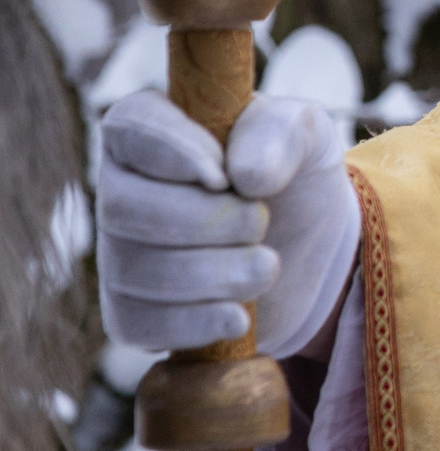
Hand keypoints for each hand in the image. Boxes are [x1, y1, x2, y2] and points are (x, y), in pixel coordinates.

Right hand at [97, 90, 360, 358]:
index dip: (170, 150)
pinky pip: (139, 325)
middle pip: (124, 210)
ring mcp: (120, 255)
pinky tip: (238, 316)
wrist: (308, 245)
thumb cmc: (294, 173)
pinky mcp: (131, 312)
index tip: (224, 176)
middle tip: (261, 221)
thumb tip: (243, 174)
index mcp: (154, 128)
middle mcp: (122, 190)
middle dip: (207, 222)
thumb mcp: (307, 133)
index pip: (127, 125)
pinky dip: (197, 323)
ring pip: (136, 272)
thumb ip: (282, 131)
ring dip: (217, 273)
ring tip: (266, 265)